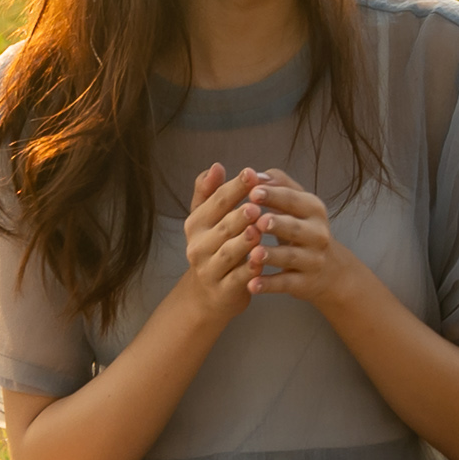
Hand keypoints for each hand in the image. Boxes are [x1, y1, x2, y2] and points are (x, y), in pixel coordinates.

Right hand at [171, 163, 261, 322]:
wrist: (208, 293)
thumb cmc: (214, 246)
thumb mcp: (207, 219)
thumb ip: (210, 192)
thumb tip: (216, 166)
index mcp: (196, 224)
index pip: (216, 202)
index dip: (234, 187)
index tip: (252, 172)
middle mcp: (198, 246)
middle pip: (222, 227)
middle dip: (239, 215)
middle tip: (256, 203)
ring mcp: (209, 270)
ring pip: (229, 253)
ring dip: (244, 241)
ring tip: (259, 229)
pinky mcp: (223, 290)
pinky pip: (238, 278)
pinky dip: (249, 270)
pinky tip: (262, 261)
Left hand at [233, 174, 372, 321]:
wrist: (331, 270)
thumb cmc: (303, 229)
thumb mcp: (298, 204)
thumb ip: (278, 185)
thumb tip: (256, 173)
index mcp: (313, 209)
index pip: (294, 200)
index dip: (274, 196)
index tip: (252, 191)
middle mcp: (318, 233)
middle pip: (297, 228)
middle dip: (278, 224)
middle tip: (258, 221)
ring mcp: (313, 259)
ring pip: (291, 256)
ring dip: (272, 255)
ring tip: (253, 254)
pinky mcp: (305, 283)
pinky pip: (286, 283)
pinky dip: (269, 284)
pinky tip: (252, 285)